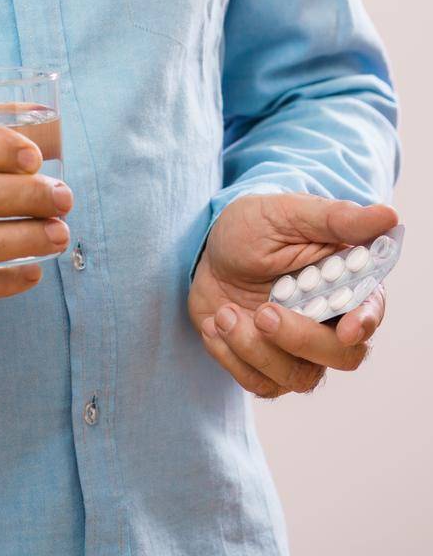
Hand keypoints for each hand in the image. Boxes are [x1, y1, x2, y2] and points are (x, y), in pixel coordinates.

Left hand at [188, 194, 397, 398]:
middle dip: (300, 339)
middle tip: (262, 313)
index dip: (364, 323)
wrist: (209, 251)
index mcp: (345, 283)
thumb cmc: (254, 227)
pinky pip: (260, 384)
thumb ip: (336, 219)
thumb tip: (388, 216)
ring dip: (255, 348)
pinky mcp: (268, 366)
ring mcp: (299, 349)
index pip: (370, 310)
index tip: (347, 328)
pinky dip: (231, 357)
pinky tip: (215, 324)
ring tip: (224, 313)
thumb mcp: (287, 213)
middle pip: (342, 355)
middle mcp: (330, 322)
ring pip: (299, 376)